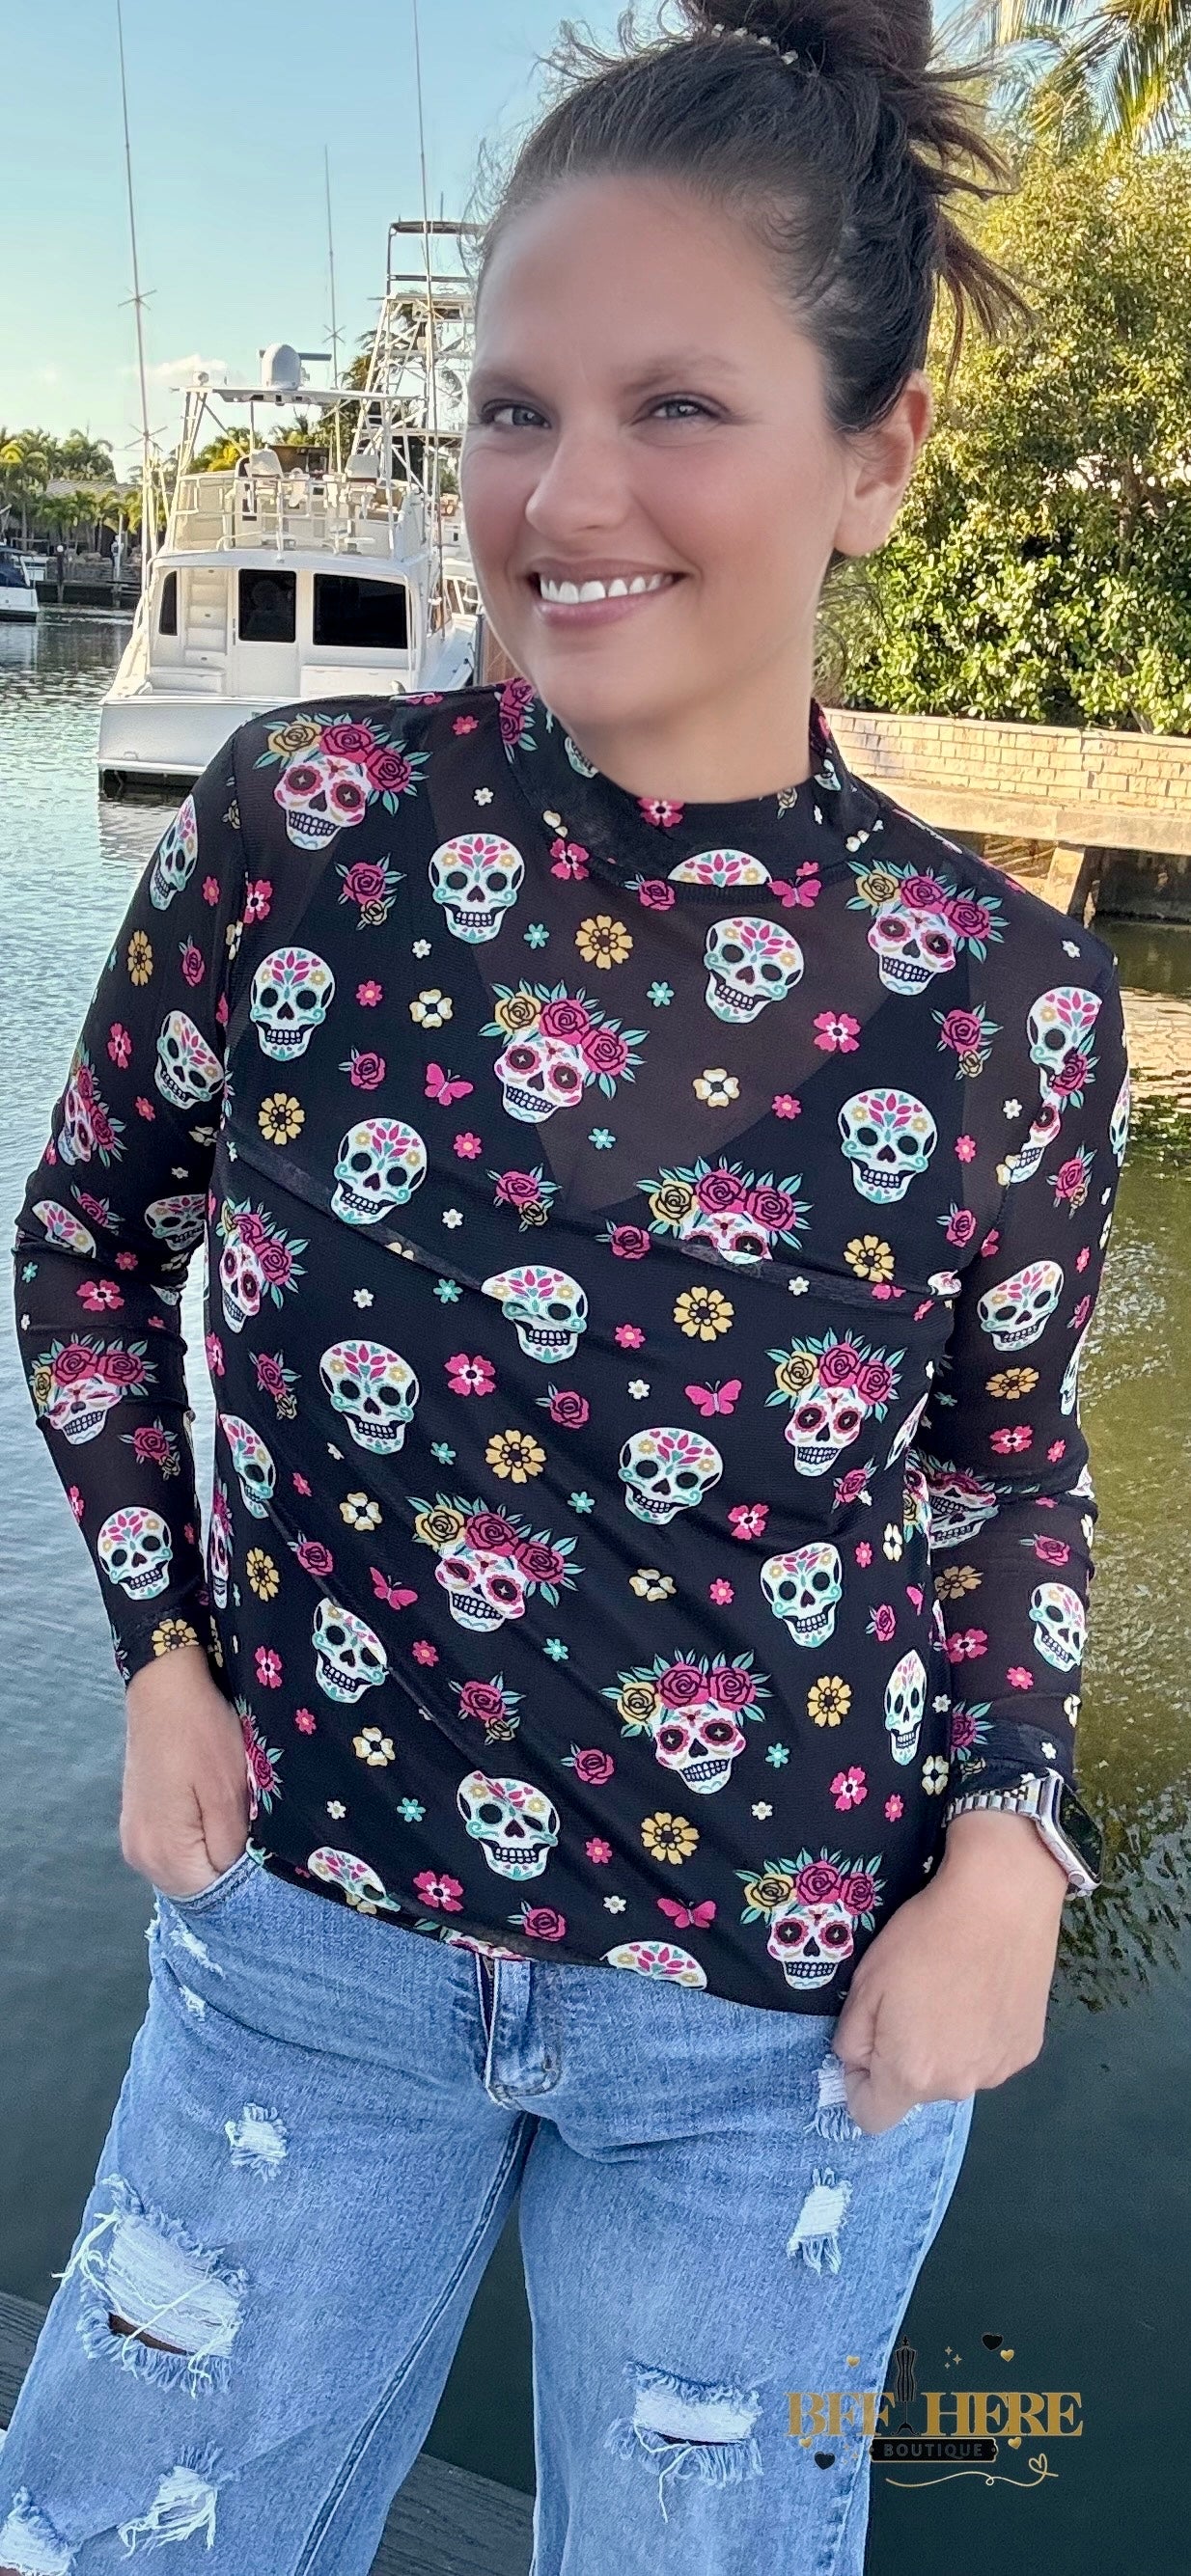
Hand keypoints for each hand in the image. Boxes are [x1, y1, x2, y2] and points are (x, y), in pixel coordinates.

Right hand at [121, 1643, 251, 1899]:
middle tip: (259, 1840)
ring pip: (187, 1869)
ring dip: (213, 1855)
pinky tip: (215, 1815)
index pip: (213, 1895)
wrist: (164, 1688)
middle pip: (197, 1886)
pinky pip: (174, 1850)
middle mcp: (141, 1857)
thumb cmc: (201, 1733)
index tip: (269, 1859)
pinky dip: (197, 1842)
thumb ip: (234, 1847)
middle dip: (228, 1869)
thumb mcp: (231, 1792)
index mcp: (164, 1853)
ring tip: (239, 1823)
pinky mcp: (137, 1823)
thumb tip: (238, 1878)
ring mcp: (135, 1841)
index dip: (244, 1881)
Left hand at [831, 1812, 1068, 2133]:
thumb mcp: (865, 1983)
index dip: (858, 2084)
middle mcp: (958, 2087)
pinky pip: (987, 2055)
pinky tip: (983, 1991)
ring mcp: (999, 2070)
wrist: (1001, 1903)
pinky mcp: (1028, 2049)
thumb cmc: (923, 1939)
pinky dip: (980, 2034)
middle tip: (912, 2000)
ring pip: (954, 2073)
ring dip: (945, 2047)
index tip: (867, 2041)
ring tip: (952, 1990)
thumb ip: (851, 2038)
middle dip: (904, 2057)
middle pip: (916, 2091)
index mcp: (911, 2075)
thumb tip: (857, 2062)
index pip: (873, 2117)